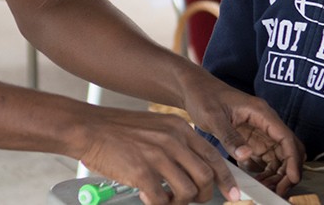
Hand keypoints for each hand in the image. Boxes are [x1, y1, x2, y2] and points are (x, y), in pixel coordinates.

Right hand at [78, 106, 241, 204]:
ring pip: (188, 191)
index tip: (233, 193)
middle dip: (205, 195)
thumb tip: (193, 167)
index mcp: (180, 128)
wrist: (91, 128)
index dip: (226, 179)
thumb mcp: (156, 127)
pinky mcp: (141, 172)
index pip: (213, 156)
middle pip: (205, 176)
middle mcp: (173, 140)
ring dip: (181, 202)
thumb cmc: (120, 130)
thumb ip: (177, 143)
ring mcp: (158, 155)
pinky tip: (150, 199)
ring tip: (168, 200)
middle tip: (195, 201)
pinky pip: (161, 200)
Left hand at [182, 80, 303, 195]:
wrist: (193, 89)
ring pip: (278, 156)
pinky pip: (264, 158)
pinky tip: (253, 177)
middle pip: (287, 149)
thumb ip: (230, 136)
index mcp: (260, 112)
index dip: (292, 159)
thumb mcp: (213, 117)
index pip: (285, 137)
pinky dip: (264, 170)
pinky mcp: (251, 138)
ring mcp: (259, 130)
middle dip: (287, 170)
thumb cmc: (204, 96)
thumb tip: (246, 155)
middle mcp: (264, 121)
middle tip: (279, 189)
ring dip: (276, 173)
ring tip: (265, 187)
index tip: (292, 178)